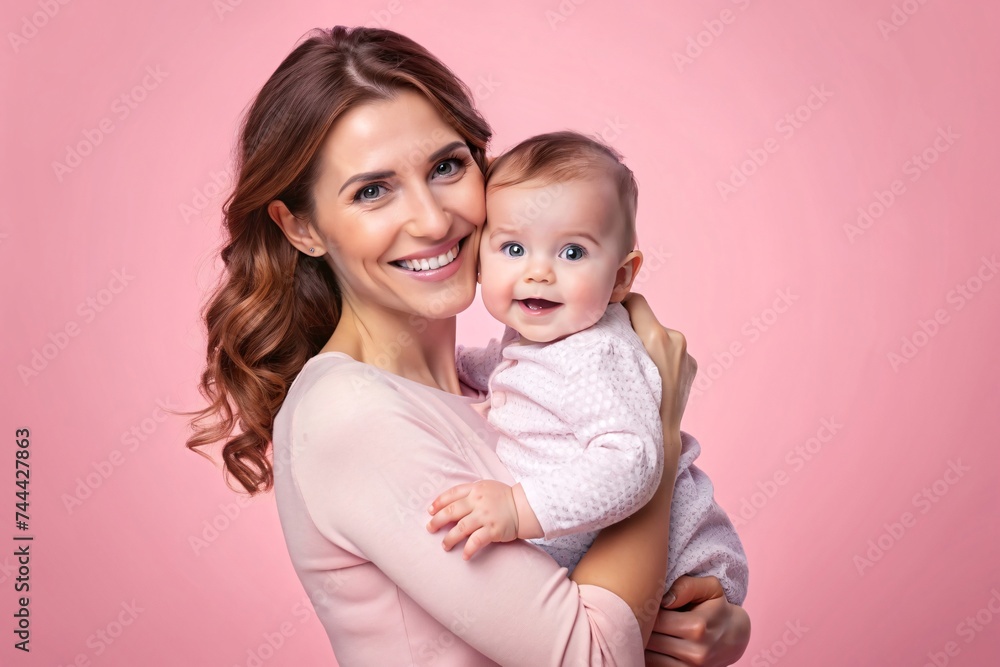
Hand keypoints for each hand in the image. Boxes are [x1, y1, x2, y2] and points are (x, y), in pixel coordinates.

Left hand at [426, 480, 518, 559]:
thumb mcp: (487, 487)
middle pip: (451, 511)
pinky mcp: (493, 530)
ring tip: (444, 545)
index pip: (452, 494)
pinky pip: (476, 541)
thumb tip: (450, 504)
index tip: (430, 511)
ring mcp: (485, 516)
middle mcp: (478, 502)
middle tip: (430, 529)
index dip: (439, 502)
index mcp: (475, 489)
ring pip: (460, 528)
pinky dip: (468, 549)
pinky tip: (464, 556)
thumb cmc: (504, 498)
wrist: (524, 506)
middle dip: (437, 521)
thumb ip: (471, 493)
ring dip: (449, 538)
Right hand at [622, 293, 696, 434]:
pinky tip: (654, 379)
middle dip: (634, 329)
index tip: (610, 313)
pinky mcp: (693, 366)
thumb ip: (617, 337)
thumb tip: (607, 317)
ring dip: (648, 346)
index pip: (636, 302)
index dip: (620, 304)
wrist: (660, 436)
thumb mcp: (618, 365)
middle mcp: (677, 341)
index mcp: (658, 337)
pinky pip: (672, 354)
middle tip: (618, 345)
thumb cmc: (634, 403)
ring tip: (637, 368)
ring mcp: (687, 355)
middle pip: (648, 321)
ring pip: (660, 338)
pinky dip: (662, 360)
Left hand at [645, 576, 750, 665]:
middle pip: (651, 639)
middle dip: (640, 626)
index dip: (645, 611)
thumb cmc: (717, 607)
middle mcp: (696, 651)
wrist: (735, 636)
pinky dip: (649, 656)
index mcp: (697, 627)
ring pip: (650, 656)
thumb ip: (686, 587)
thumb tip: (664, 600)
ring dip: (643, 642)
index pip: (656, 620)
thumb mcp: (710, 588)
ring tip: (641, 628)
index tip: (643, 604)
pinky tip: (650, 643)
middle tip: (637, 615)